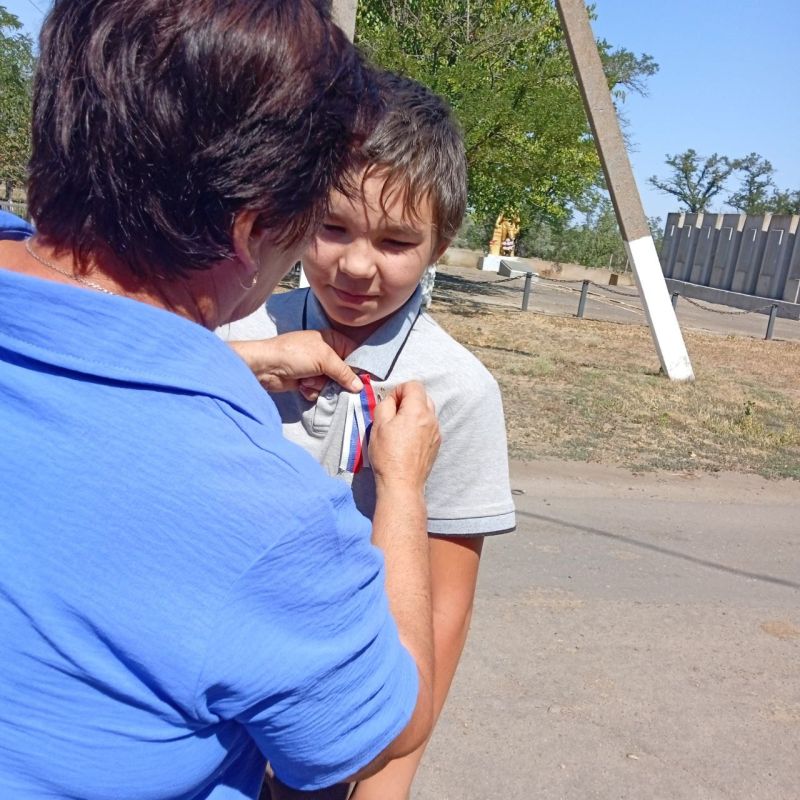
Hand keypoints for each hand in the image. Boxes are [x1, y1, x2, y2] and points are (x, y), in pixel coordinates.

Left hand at [229, 330, 362, 400]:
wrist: (265, 367)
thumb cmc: (295, 354)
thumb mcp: (324, 359)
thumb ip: (344, 372)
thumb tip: (360, 386)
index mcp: (332, 340)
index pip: (354, 354)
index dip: (358, 368)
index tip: (363, 382)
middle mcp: (326, 354)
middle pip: (344, 373)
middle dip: (336, 381)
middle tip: (329, 382)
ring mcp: (316, 368)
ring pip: (331, 385)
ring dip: (320, 386)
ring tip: (307, 380)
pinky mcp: (307, 381)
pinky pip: (319, 391)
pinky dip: (311, 390)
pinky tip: (301, 386)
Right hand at [369, 381, 440, 495]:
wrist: (402, 483)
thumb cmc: (388, 455)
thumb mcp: (378, 425)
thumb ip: (385, 405)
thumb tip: (392, 401)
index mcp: (417, 410)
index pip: (413, 385)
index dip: (399, 390)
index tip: (390, 403)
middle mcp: (431, 419)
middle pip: (422, 396)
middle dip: (407, 400)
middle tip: (393, 414)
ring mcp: (436, 432)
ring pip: (427, 411)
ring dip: (414, 413)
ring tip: (400, 428)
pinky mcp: (436, 443)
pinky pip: (429, 426)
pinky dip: (419, 426)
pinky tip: (407, 439)